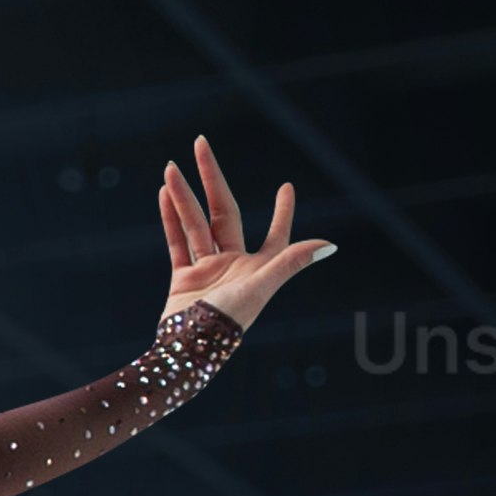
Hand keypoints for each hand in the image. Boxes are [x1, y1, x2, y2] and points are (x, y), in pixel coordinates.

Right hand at [147, 140, 327, 332]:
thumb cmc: (229, 322)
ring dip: (183, 196)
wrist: (187, 350)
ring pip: (195, 224)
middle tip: (201, 144)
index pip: (275, 235)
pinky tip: (165, 193)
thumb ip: (291, 262)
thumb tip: (330, 245)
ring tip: (171, 168)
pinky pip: (177, 242)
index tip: (286, 187)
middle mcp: (233, 265)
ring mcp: (207, 270)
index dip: (283, 213)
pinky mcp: (183, 279)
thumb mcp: (262, 287)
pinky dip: (171, 218)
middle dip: (212, 178)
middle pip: (222, 213)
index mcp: (258, 268)